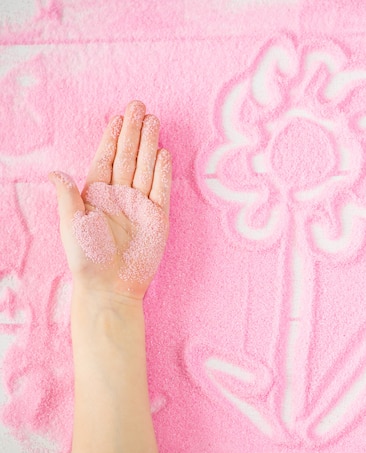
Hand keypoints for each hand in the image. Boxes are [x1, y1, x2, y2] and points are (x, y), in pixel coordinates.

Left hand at [49, 100, 171, 299]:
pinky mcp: (158, 218)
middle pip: (128, 157)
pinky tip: (163, 153)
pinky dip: (162, 172)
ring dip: (150, 145)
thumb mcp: (71, 224)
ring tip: (154, 122)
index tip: (118, 117)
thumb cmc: (86, 258)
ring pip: (145, 168)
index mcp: (97, 194)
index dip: (112, 137)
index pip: (106, 159)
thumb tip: (56, 172)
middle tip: (139, 107)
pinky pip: (161, 190)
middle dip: (134, 132)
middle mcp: (120, 196)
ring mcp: (140, 205)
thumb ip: (68, 196)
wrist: (111, 286)